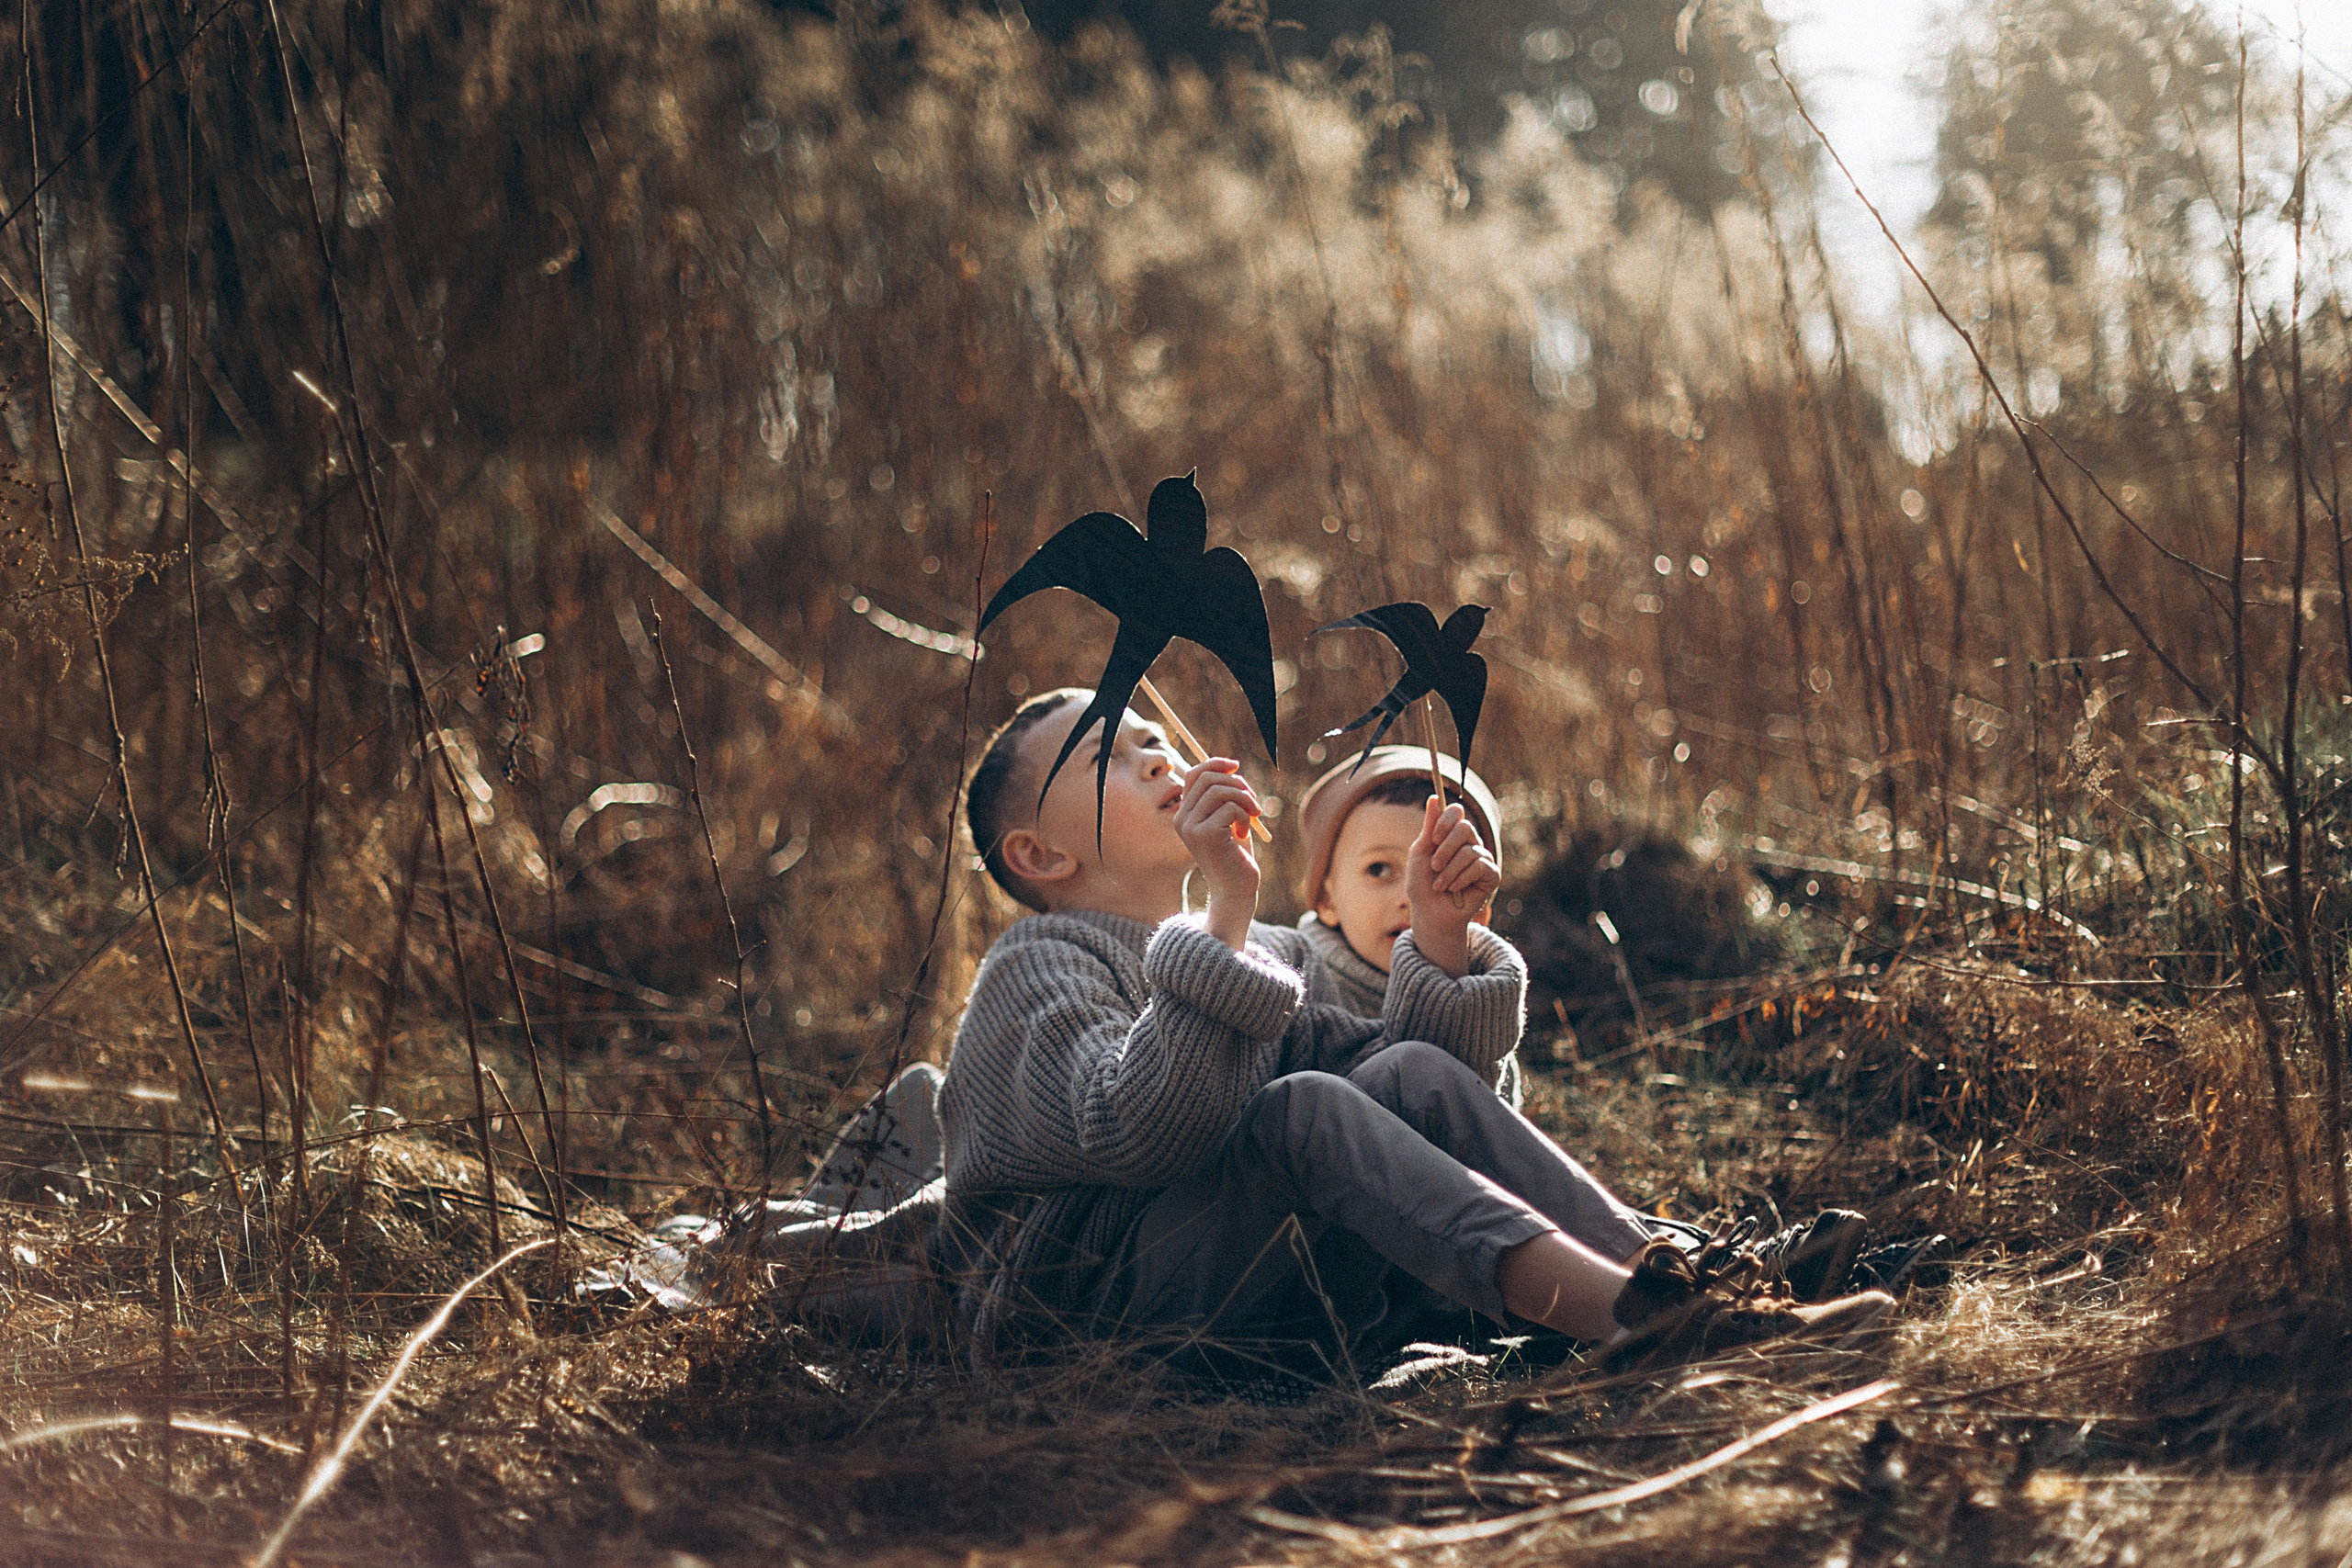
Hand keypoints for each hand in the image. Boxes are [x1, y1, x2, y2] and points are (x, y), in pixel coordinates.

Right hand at [1175, 758, 1261, 948]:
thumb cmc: (1235, 855)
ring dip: (1244, 800)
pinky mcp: (1205, 835)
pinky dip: (1244, 816)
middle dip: (1237, 784)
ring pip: (1220, 791)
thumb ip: (1226, 796)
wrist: (1235, 889)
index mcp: (1185, 813)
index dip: (1215, 764)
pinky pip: (1230, 808)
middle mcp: (1182, 819)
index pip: (1194, 775)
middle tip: (1253, 802)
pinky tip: (1243, 834)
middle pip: (1208, 778)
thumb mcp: (1229, 819)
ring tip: (1252, 817)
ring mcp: (1191, 827)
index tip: (1235, 765)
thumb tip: (1230, 767)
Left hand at [1406, 796, 1499, 977]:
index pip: (1456, 811)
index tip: (1434, 837)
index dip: (1446, 821)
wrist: (1430, 913)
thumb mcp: (1420, 853)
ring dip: (1449, 871)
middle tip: (1435, 866)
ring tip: (1441, 885)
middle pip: (1465, 828)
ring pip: (1469, 851)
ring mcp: (1482, 858)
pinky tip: (1454, 890)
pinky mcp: (1491, 875)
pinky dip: (1461, 879)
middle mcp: (1469, 843)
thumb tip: (1434, 797)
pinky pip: (1480, 867)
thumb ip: (1429, 826)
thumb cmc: (1423, 884)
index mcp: (1451, 834)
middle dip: (1445, 849)